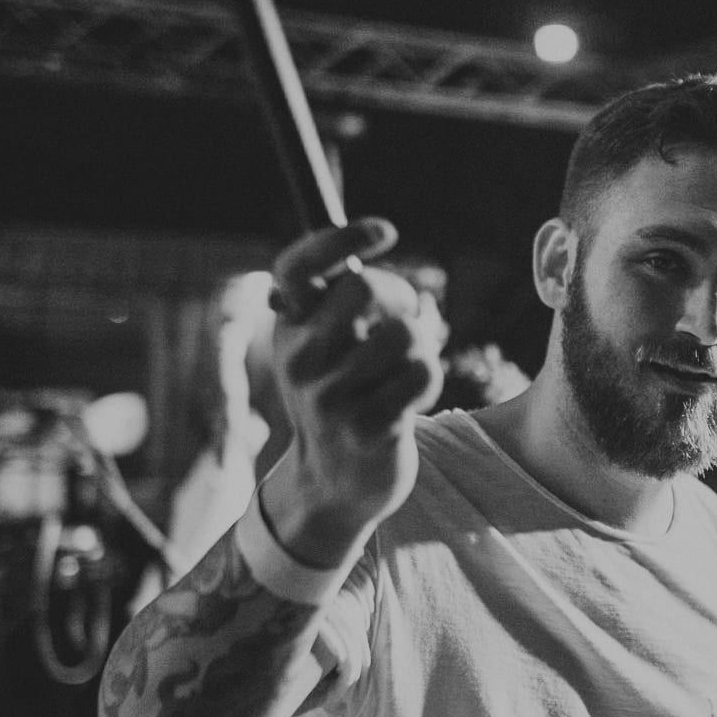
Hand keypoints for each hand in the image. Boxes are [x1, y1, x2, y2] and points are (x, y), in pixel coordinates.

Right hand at [261, 219, 445, 564]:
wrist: (336, 483)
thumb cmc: (342, 398)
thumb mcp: (325, 347)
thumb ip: (344, 300)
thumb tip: (385, 255)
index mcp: (288, 329)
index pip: (297, 266)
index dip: (341, 237)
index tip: (384, 232)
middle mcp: (300, 360)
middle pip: (366, 288)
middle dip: (401, 298)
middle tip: (404, 320)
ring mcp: (330, 398)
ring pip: (404, 333)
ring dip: (421, 346)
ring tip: (405, 369)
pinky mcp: (367, 429)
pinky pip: (423, 374)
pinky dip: (428, 380)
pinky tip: (409, 400)